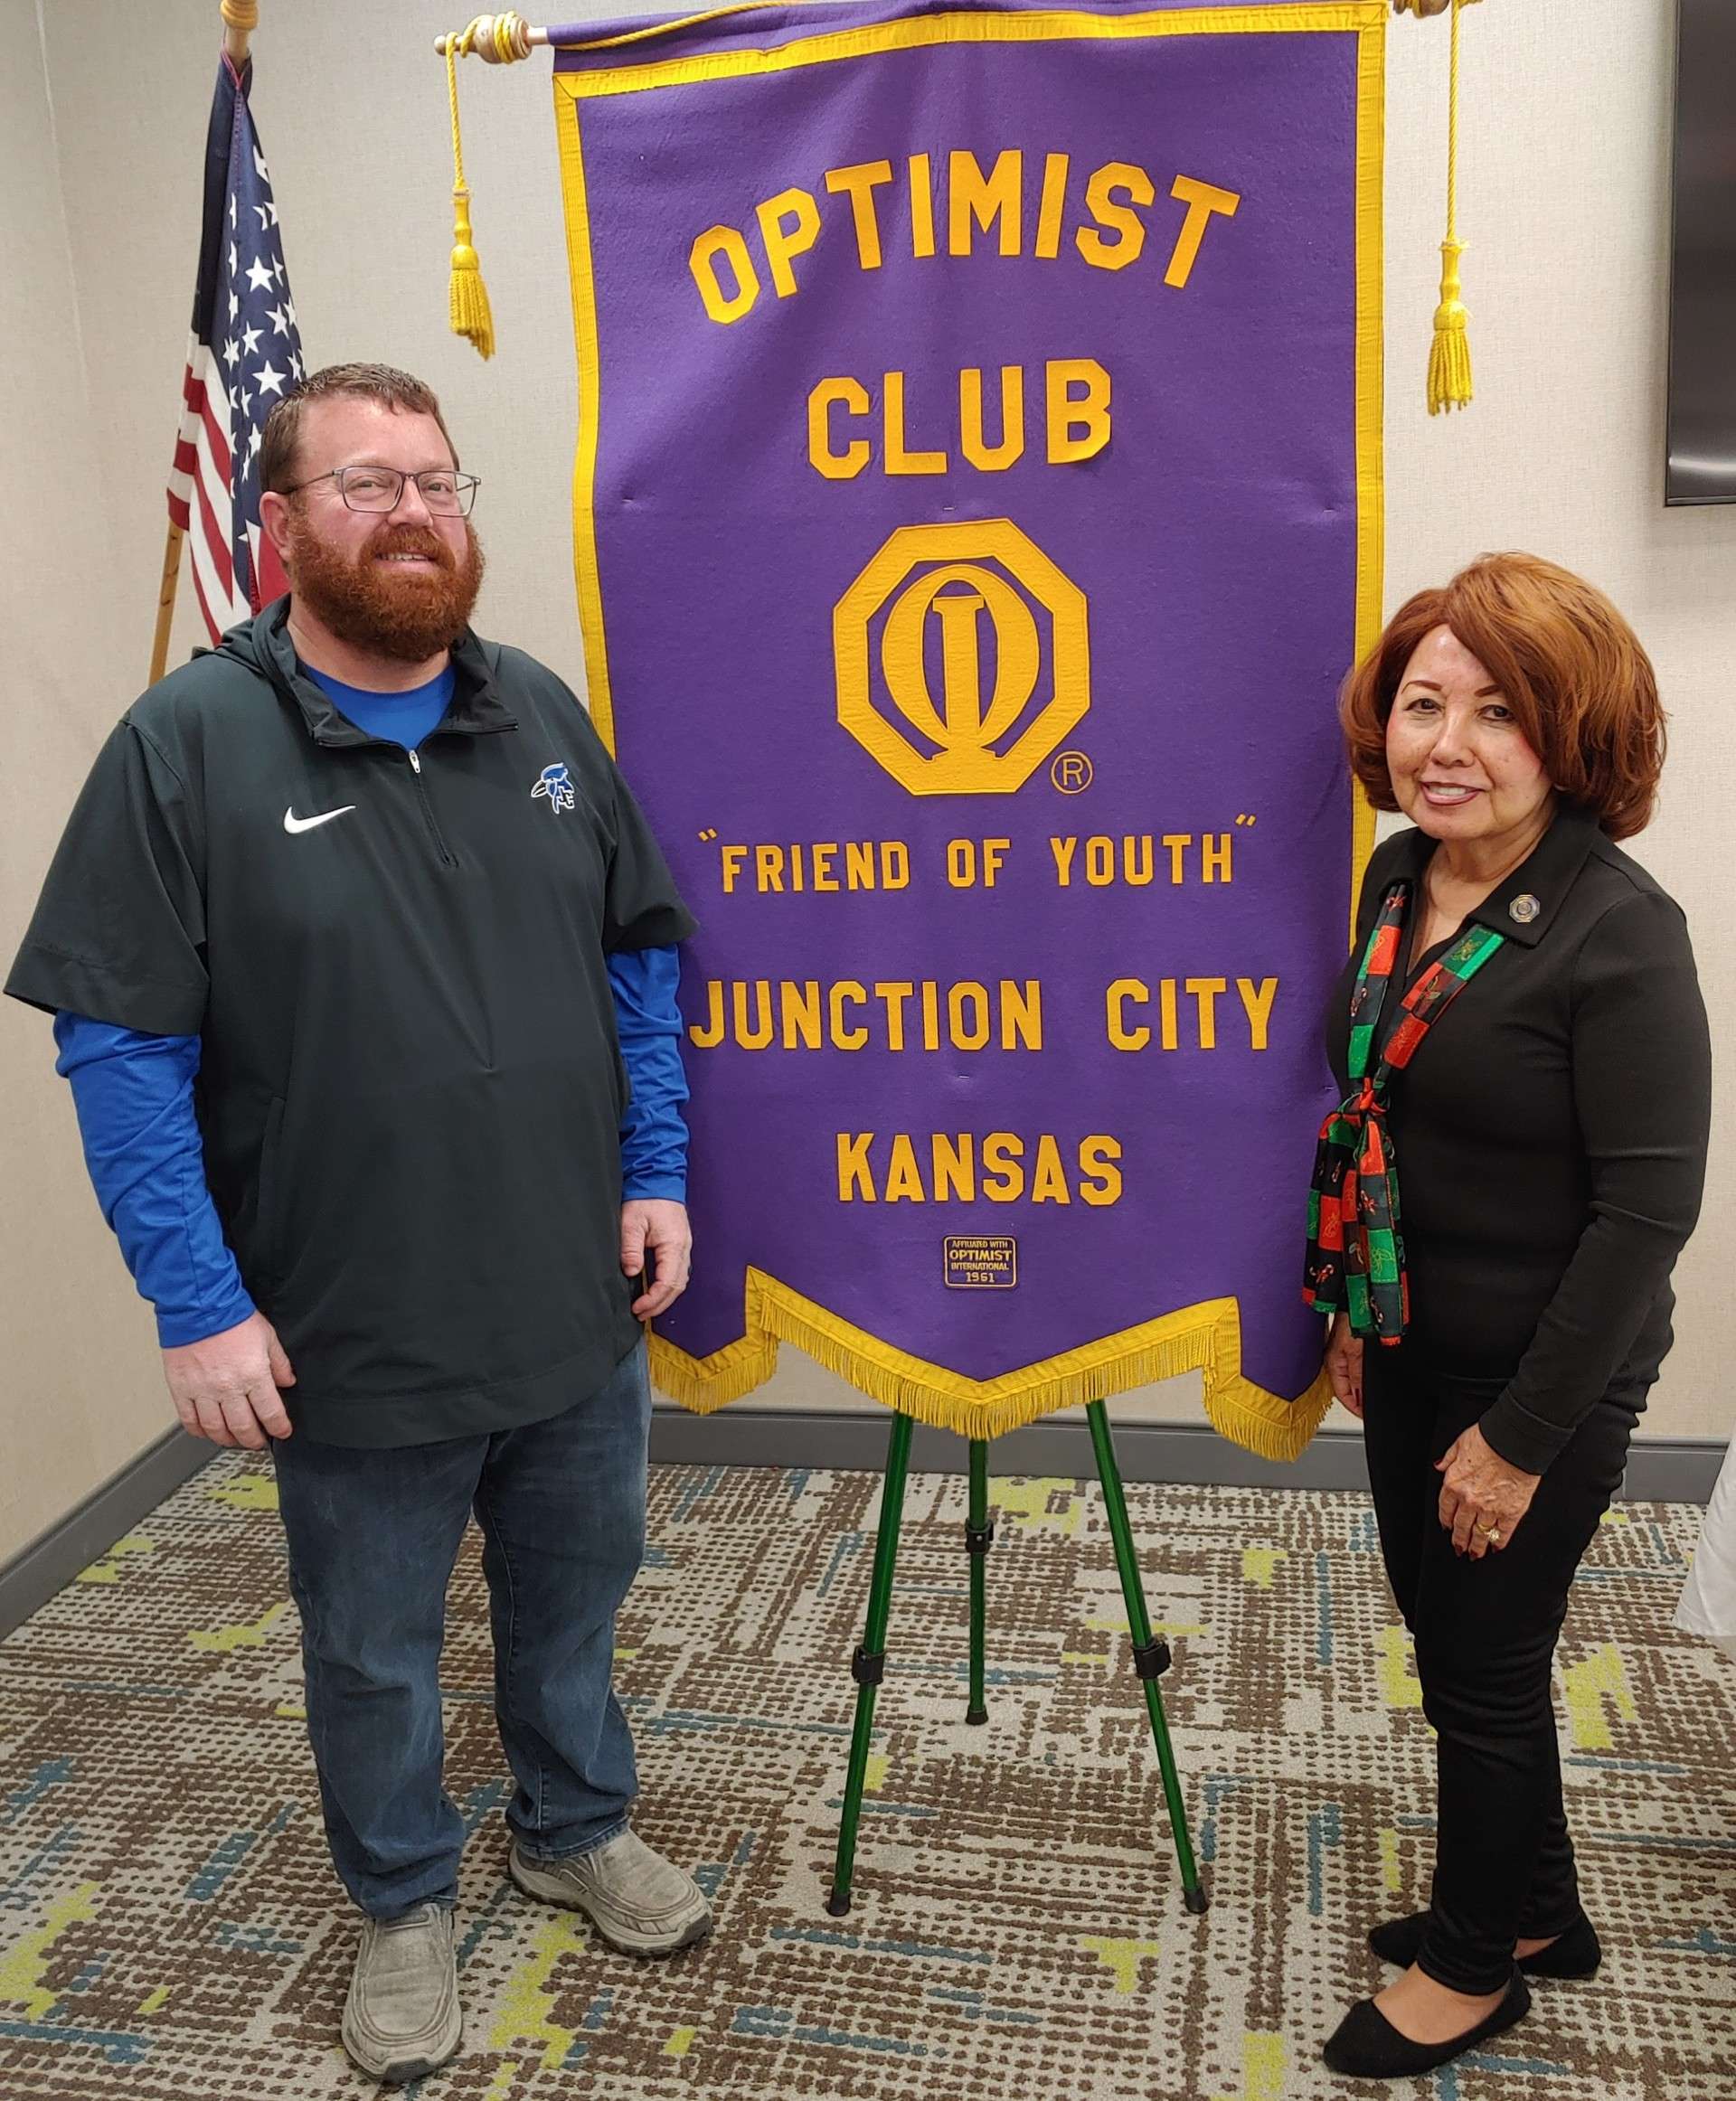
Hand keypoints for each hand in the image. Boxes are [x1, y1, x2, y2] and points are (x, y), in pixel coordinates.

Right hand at [162, 1311, 294, 1449]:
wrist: (198, 1306)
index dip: (279, 1427)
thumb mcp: (267, 1337)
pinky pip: (189, 1420)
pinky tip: (206, 1431)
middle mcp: (228, 1388)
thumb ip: (280, 1363)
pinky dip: (199, 1431)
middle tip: (258, 1442)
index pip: (270, 1413)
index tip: (282, 1431)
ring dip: (227, 1439)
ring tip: (234, 1439)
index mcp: (253, 1375)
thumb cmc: (232, 1318)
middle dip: (254, 1440)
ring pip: (216, 1429)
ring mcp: (202, 1391)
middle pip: (243, 1427)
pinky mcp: (181, 1389)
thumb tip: (288, 1381)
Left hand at [621, 1198, 691, 1320]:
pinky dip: (668, 1286)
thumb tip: (631, 1272)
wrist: (659, 1180)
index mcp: (673, 1244)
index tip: (637, 1308)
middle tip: (640, 1314)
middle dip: (660, 1304)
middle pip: (678, 1286)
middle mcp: (684, 1248)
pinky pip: (678, 1272)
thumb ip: (631, 1249)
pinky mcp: (680, 1246)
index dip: (653, 1299)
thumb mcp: (631, 1222)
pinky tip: (655, 1291)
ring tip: (646, 1307)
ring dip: (665, 1297)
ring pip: (680, 1281)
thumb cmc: (645, 1198)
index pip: (668, 1282)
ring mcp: (684, 1247)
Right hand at [1325, 1313, 1364, 1417]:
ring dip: (1360, 1390)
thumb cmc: (1351, 1319)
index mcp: (1333, 1364)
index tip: (1366, 1416)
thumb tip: (1361, 1397)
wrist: (1353, 1300)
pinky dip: (1363, 1377)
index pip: (1342, 1395)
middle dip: (1357, 1402)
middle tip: (1369, 1412)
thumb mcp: (1356, 1352)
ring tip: (1371, 1400)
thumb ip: (1358, 1375)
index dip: (1355, 1408)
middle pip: (1346, 1389)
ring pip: (1351, 1380)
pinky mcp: (1350, 1347)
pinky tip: (1369, 1380)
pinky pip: (1355, 1369)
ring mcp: (1342, 1354)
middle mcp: (1336, 1361)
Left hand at [1436, 1422, 1539, 1558]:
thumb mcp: (1459, 1444)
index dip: (1446, 1520)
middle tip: (1459, 1548)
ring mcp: (1491, 1509)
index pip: (1445, 1509)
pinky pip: (1503, 1533)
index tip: (1447, 1527)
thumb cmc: (1489, 1439)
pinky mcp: (1511, 1513)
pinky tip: (1496, 1547)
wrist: (1515, 1442)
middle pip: (1461, 1526)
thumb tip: (1440, 1466)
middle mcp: (1470, 1500)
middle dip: (1459, 1540)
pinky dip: (1499, 1542)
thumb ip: (1449, 1458)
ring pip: (1480, 1534)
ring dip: (1476, 1546)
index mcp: (1454, 1484)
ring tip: (1474, 1554)